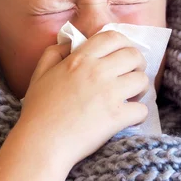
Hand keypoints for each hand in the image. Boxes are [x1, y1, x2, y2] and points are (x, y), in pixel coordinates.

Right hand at [18, 30, 148, 168]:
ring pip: (142, 80)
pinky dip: (139, 114)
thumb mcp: (39, 74)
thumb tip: (70, 43)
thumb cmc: (38, 110)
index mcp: (80, 59)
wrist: (41, 144)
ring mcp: (109, 94)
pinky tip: (129, 117)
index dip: (124, 43)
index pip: (112, 37)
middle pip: (134, 55)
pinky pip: (142, 109)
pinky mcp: (117, 117)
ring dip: (140, 88)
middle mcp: (97, 72)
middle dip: (137, 64)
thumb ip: (54, 52)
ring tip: (131, 97)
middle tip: (131, 75)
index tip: (123, 53)